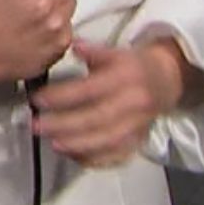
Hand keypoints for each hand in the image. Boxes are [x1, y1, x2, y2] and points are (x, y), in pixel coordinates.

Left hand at [30, 39, 192, 166]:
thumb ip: (93, 51)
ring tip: (51, 142)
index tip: (37, 100)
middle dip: (62, 125)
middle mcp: (132, 104)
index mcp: (124, 78)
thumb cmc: (133, 65)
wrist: (167, 81)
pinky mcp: (137, 141)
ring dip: (75, 144)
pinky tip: (72, 154)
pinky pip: (115, 155)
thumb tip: (73, 46)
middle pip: (94, 119)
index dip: (61, 97)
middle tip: (36, 125)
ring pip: (105, 141)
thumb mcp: (115, 51)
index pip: (88, 90)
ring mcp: (136, 126)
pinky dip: (93, 158)